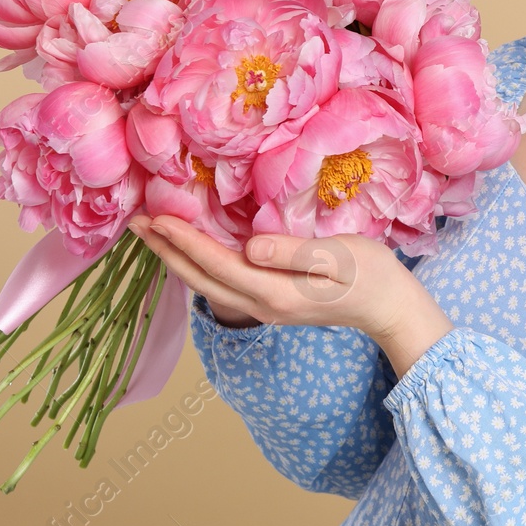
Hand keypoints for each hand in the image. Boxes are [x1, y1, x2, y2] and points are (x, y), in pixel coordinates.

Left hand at [127, 215, 453, 376]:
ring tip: (153, 235)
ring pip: (207, 285)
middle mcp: (261, 305)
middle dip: (165, 252)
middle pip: (200, 280)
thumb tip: (249, 246)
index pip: (216, 264)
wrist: (391, 308)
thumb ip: (292, 252)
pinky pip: (223, 283)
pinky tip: (192, 250)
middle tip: (134, 224)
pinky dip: (198, 265)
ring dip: (177, 260)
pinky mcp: (272, 302)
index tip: (154, 217)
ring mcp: (265, 308)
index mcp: (273, 292)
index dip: (183, 240)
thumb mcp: (337, 256)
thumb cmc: (371, 274)